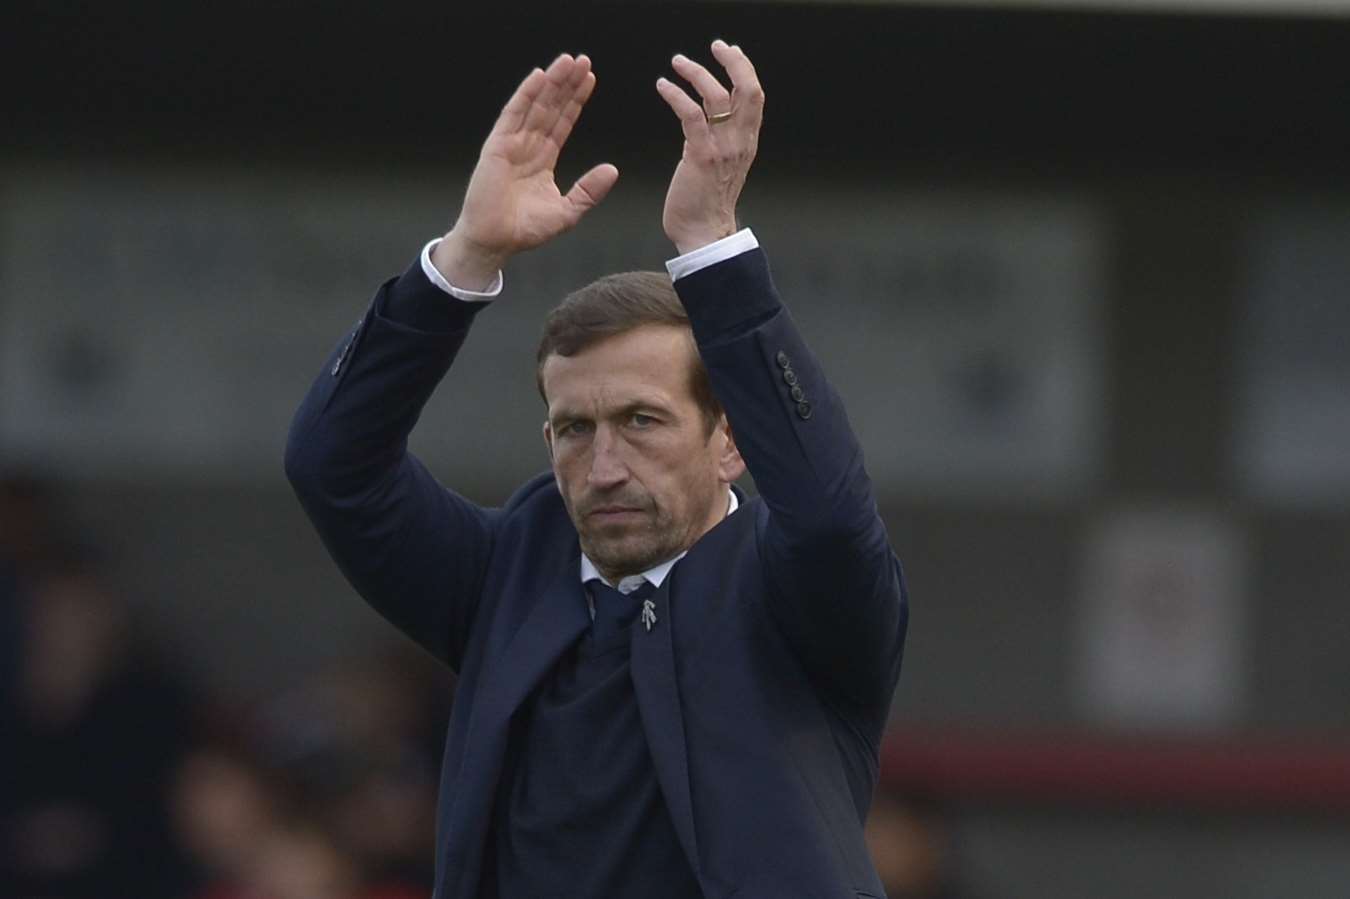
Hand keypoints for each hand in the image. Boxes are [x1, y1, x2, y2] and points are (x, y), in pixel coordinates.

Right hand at [433, 54, 619, 289]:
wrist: (496, 242)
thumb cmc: (525, 230)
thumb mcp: (568, 211)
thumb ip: (589, 190)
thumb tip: (612, 170)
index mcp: (543, 159)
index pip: (563, 122)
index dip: (576, 101)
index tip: (590, 80)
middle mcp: (527, 147)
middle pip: (551, 107)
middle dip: (567, 84)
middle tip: (583, 60)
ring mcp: (512, 144)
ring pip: (535, 105)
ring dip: (551, 83)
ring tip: (567, 62)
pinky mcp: (497, 146)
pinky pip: (513, 114)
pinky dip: (525, 94)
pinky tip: (539, 77)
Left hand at [656, 40, 763, 254]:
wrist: (704, 235)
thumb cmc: (706, 203)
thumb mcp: (722, 164)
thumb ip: (721, 139)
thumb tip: (707, 115)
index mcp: (746, 142)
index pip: (755, 96)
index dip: (744, 69)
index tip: (729, 52)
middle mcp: (739, 142)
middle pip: (748, 89)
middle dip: (733, 61)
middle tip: (716, 46)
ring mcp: (722, 148)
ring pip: (717, 96)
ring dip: (697, 73)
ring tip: (678, 62)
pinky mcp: (700, 156)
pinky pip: (691, 115)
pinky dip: (676, 95)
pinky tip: (663, 85)